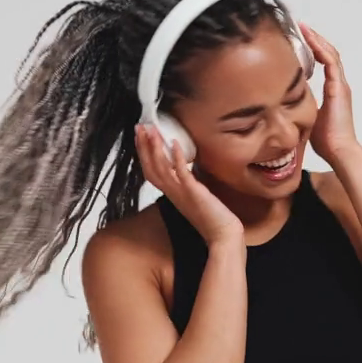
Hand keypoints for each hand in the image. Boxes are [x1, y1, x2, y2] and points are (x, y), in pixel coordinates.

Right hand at [134, 122, 242, 245]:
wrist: (223, 235)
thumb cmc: (211, 216)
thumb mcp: (193, 196)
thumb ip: (186, 183)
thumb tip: (185, 167)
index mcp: (171, 193)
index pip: (150, 171)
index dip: (143, 153)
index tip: (140, 135)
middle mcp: (172, 192)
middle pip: (150, 167)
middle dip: (143, 147)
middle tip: (139, 127)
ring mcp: (181, 192)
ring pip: (161, 168)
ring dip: (155, 148)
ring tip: (151, 130)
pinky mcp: (194, 192)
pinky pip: (181, 173)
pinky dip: (176, 158)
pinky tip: (174, 143)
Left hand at [298, 21, 361, 167]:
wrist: (338, 150)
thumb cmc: (326, 140)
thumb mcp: (309, 117)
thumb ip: (301, 106)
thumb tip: (284, 103)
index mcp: (333, 90)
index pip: (325, 63)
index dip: (314, 50)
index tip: (300, 40)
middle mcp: (339, 84)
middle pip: (329, 54)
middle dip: (315, 40)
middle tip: (301, 28)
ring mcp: (340, 85)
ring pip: (330, 54)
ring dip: (317, 40)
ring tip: (304, 29)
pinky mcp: (339, 87)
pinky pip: (331, 62)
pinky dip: (321, 49)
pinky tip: (311, 40)